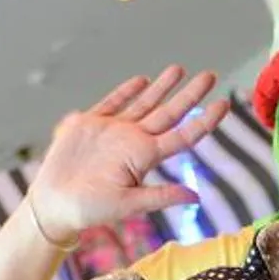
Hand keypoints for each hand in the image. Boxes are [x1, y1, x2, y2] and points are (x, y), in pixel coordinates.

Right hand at [22, 67, 231, 249]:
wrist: (54, 203)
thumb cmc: (90, 210)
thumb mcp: (128, 204)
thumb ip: (160, 196)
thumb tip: (195, 196)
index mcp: (145, 158)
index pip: (183, 135)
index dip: (204, 121)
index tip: (223, 104)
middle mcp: (133, 141)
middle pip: (169, 113)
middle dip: (190, 94)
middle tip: (210, 76)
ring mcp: (113, 130)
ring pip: (144, 103)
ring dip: (162, 87)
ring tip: (179, 69)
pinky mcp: (89, 123)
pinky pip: (112, 102)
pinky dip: (126, 91)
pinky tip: (141, 80)